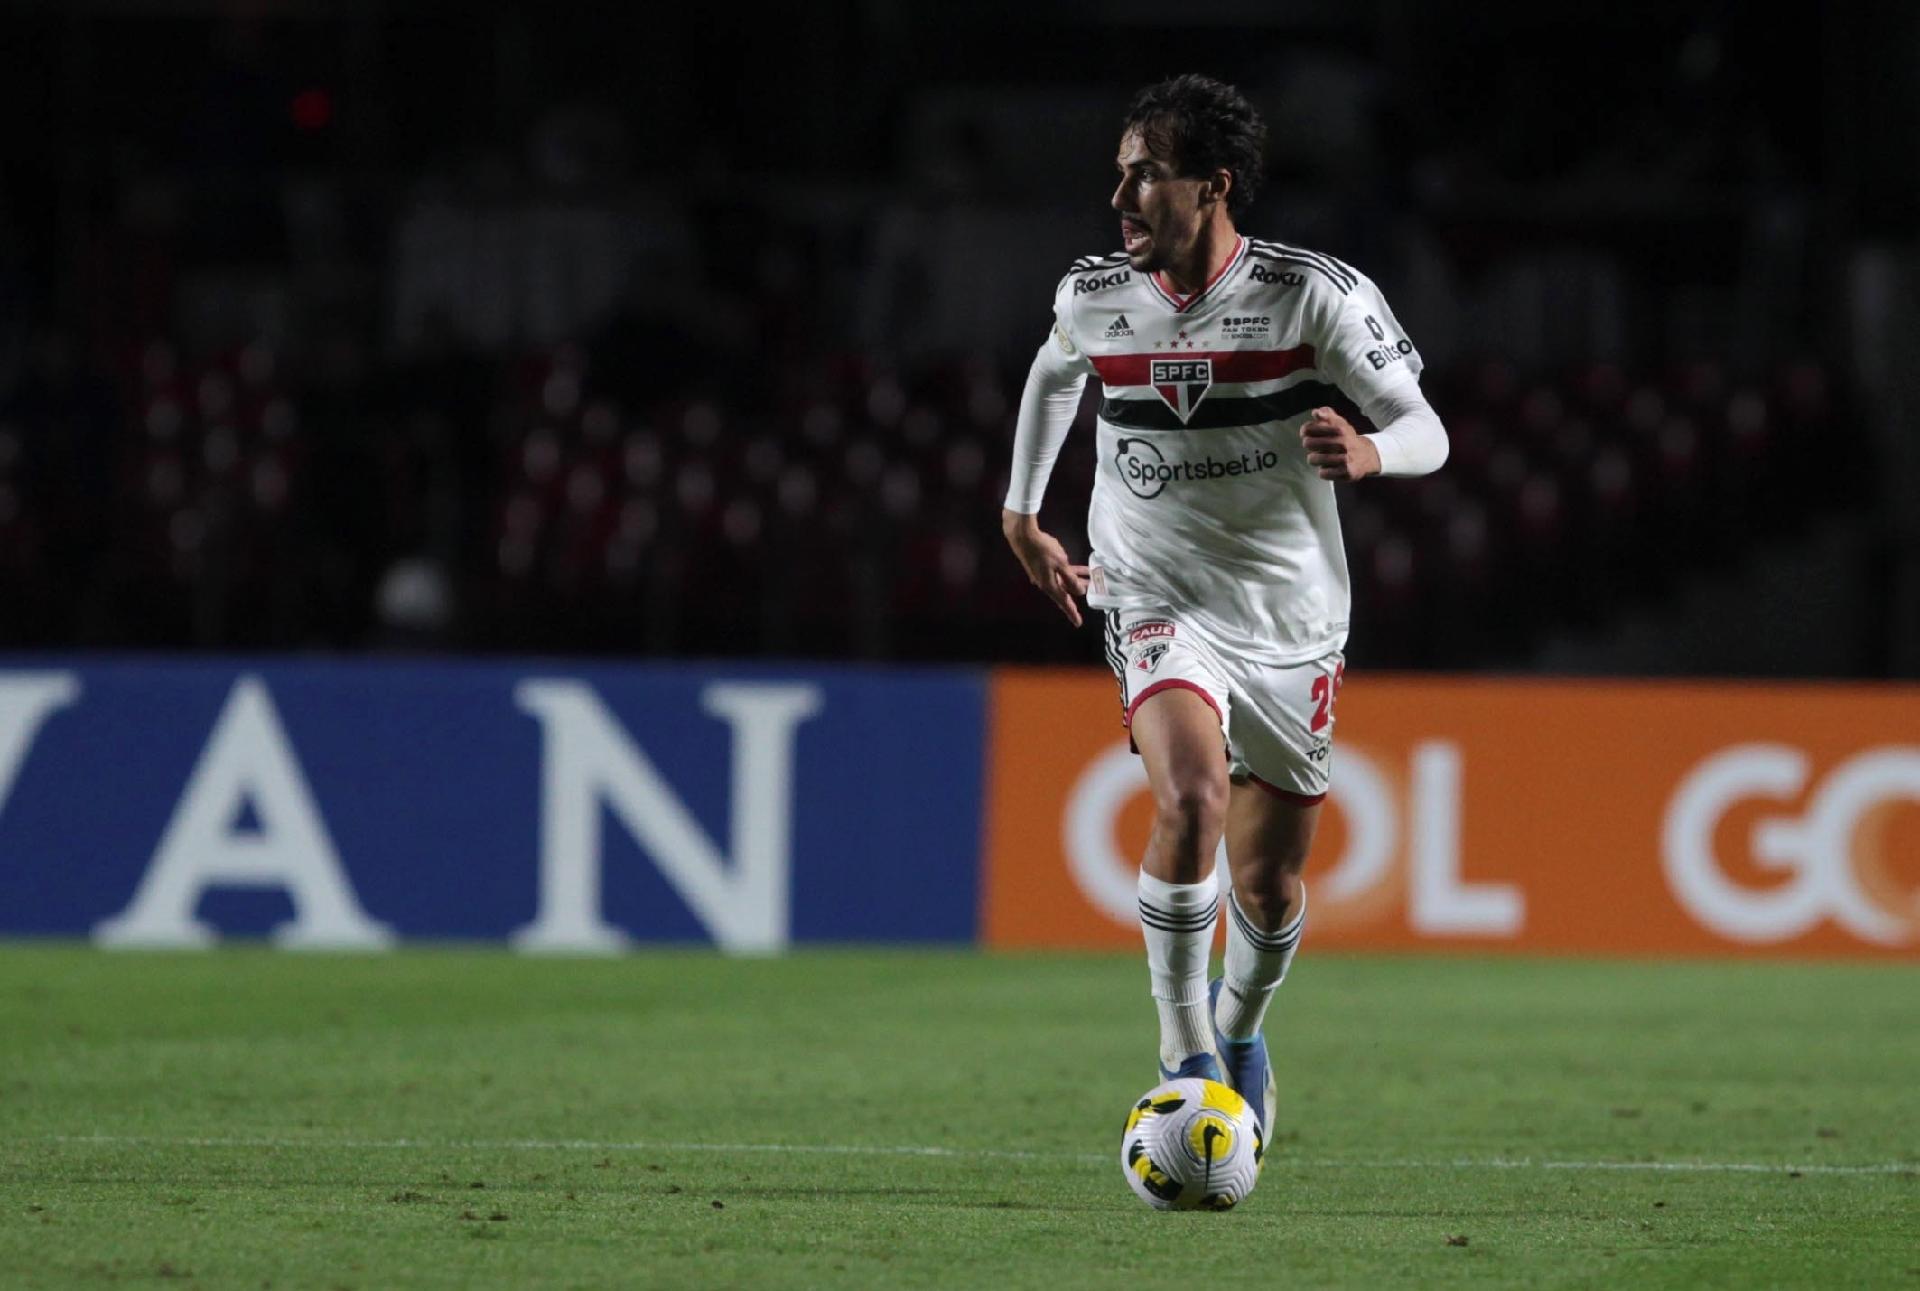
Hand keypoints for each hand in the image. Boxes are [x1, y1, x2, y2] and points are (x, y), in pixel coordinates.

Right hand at [1001, 508, 1089, 627]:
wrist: (1024, 537)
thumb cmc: (1043, 550)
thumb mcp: (1061, 563)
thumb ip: (1071, 579)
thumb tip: (1079, 592)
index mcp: (1050, 585)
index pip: (1064, 602)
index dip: (1072, 613)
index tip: (1078, 623)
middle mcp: (1047, 583)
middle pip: (1065, 592)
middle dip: (1078, 592)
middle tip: (1091, 594)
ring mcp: (1044, 575)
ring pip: (1064, 581)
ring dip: (1077, 580)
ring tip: (1091, 579)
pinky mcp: (1044, 567)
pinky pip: (1061, 573)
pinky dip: (1071, 572)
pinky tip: (1081, 569)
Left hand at [1300, 406, 1381, 481]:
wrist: (1367, 456)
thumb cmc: (1347, 438)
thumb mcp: (1339, 423)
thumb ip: (1327, 414)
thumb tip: (1316, 412)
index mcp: (1339, 429)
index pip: (1308, 428)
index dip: (1305, 431)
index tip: (1307, 434)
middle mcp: (1342, 442)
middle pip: (1308, 443)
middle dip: (1309, 445)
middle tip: (1315, 447)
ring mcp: (1345, 458)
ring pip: (1313, 459)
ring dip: (1315, 459)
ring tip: (1322, 458)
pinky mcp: (1346, 472)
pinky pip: (1323, 473)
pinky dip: (1324, 471)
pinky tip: (1331, 467)